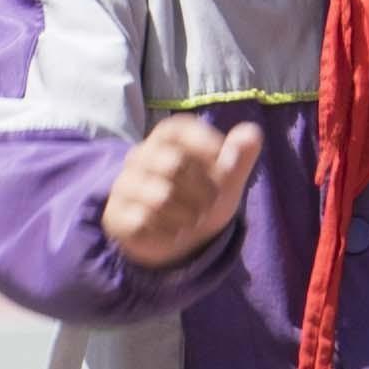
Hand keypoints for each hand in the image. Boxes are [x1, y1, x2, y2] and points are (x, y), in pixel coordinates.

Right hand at [103, 112, 263, 270]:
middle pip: (174, 164)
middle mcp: (140, 156)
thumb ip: (240, 156)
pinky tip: (173, 234)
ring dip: (188, 215)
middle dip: (204, 189)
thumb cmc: (204, 197)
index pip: (177, 129)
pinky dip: (167, 233)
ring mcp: (124, 185)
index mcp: (166, 139)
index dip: (203, 142)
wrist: (180, 239)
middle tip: (212, 203)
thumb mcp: (227, 179)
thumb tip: (252, 133)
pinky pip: (142, 222)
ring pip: (160, 197)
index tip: (224, 161)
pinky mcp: (116, 215)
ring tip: (193, 220)